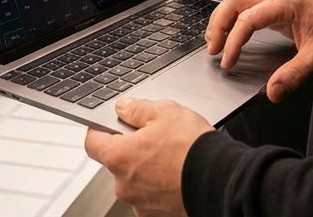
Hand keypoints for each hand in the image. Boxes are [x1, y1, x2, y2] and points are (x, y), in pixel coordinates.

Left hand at [84, 97, 213, 216]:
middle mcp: (123, 184)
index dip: (100, 130)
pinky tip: (176, 174)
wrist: (220, 179)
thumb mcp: (165, 112)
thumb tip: (123, 107)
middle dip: (131, 149)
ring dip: (146, 168)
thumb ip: (137, 108)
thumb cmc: (192, 147)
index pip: (92, 141)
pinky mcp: (156, 213)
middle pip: (116, 161)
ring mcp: (139, 202)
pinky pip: (150, 195)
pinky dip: (159, 185)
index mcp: (119, 156)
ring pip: (135, 179)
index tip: (111, 124)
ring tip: (171, 157)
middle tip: (154, 137)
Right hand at [206, 0, 312, 102]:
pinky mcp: (271, 1)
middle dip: (219, 25)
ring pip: (235, 0)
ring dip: (221, 20)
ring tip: (215, 43)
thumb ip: (294, 74)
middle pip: (234, 1)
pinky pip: (243, 4)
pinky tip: (228, 34)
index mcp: (285, 4)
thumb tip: (272, 91)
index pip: (248, 19)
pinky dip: (230, 18)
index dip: (234, 42)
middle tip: (214, 50)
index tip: (228, 62)